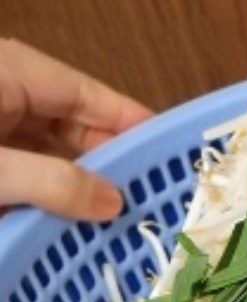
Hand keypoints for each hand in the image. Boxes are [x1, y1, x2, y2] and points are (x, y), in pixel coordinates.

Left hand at [0, 39, 151, 219]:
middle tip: (148, 197)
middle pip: (74, 126)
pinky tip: (74, 224)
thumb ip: (53, 183)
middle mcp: (6, 95)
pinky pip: (28, 174)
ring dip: (80, 186)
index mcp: (12, 73)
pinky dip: (50, 198)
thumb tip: (114, 203)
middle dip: (109, 162)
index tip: (172, 153)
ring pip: (51, 154)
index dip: (132, 123)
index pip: (90, 95)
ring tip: (118, 218)